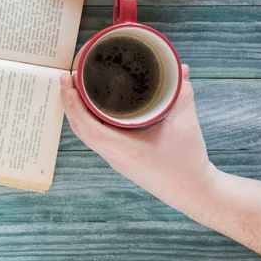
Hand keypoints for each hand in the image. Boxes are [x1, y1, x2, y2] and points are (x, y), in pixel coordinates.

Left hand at [60, 65, 217, 211]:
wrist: (193, 192)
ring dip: (75, 111)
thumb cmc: (187, 163)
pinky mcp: (119, 158)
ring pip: (85, 133)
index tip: (68, 85)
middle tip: (66, 77)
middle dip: (69, 103)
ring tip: (72, 88)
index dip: (75, 106)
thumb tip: (180, 69)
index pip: (89, 128)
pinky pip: (94, 137)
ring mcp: (114, 158)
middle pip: (80, 128)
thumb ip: (182, 96)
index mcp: (123, 149)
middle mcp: (113, 155)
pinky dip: (85, 120)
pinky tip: (86, 107)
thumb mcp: (185, 126)